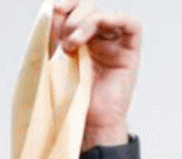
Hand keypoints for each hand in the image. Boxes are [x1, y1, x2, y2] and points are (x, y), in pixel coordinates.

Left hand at [51, 3, 141, 147]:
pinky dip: (113, 19)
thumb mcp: (55, 63)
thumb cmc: (70, 101)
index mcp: (76, 40)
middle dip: (72, 17)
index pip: (73, 10)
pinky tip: (96, 29)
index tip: (52, 9)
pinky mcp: (129, 52)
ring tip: (71, 45)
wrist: (86, 124)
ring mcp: (113, 44)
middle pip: (87, 8)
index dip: (65, 6)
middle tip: (63, 41)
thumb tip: (51, 8)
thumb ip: (55, 36)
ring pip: (103, 15)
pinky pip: (130, 25)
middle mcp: (95, 39)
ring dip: (85, 22)